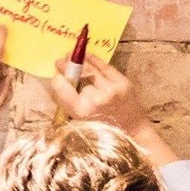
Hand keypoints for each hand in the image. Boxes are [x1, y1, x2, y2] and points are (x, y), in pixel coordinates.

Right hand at [47, 58, 176, 165]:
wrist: (133, 134)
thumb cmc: (104, 132)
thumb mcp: (81, 123)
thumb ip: (70, 104)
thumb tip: (60, 84)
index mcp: (81, 111)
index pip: (62, 88)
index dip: (57, 80)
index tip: (56, 77)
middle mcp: (95, 99)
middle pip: (77, 76)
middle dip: (66, 67)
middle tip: (60, 62)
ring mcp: (111, 89)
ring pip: (91, 70)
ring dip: (80, 61)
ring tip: (71, 56)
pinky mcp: (122, 83)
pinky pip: (105, 67)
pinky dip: (95, 60)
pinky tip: (87, 56)